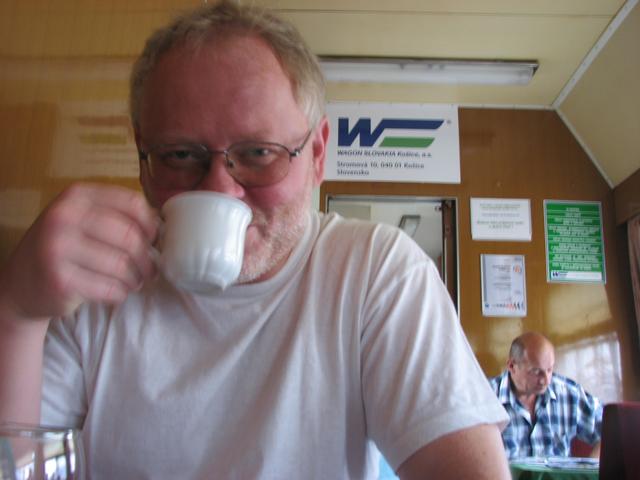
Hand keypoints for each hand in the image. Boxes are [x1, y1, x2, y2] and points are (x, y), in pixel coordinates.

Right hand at [0, 183, 158, 321]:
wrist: (20, 284)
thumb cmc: (64, 249)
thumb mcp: (82, 219)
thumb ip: (115, 215)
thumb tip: (162, 227)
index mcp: (77, 196)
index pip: (132, 203)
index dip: (152, 224)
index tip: (155, 239)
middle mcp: (64, 217)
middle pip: (131, 236)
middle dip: (147, 258)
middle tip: (150, 269)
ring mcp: (59, 249)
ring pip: (123, 265)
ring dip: (136, 279)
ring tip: (134, 282)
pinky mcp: (61, 280)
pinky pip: (111, 288)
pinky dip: (121, 293)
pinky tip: (117, 291)